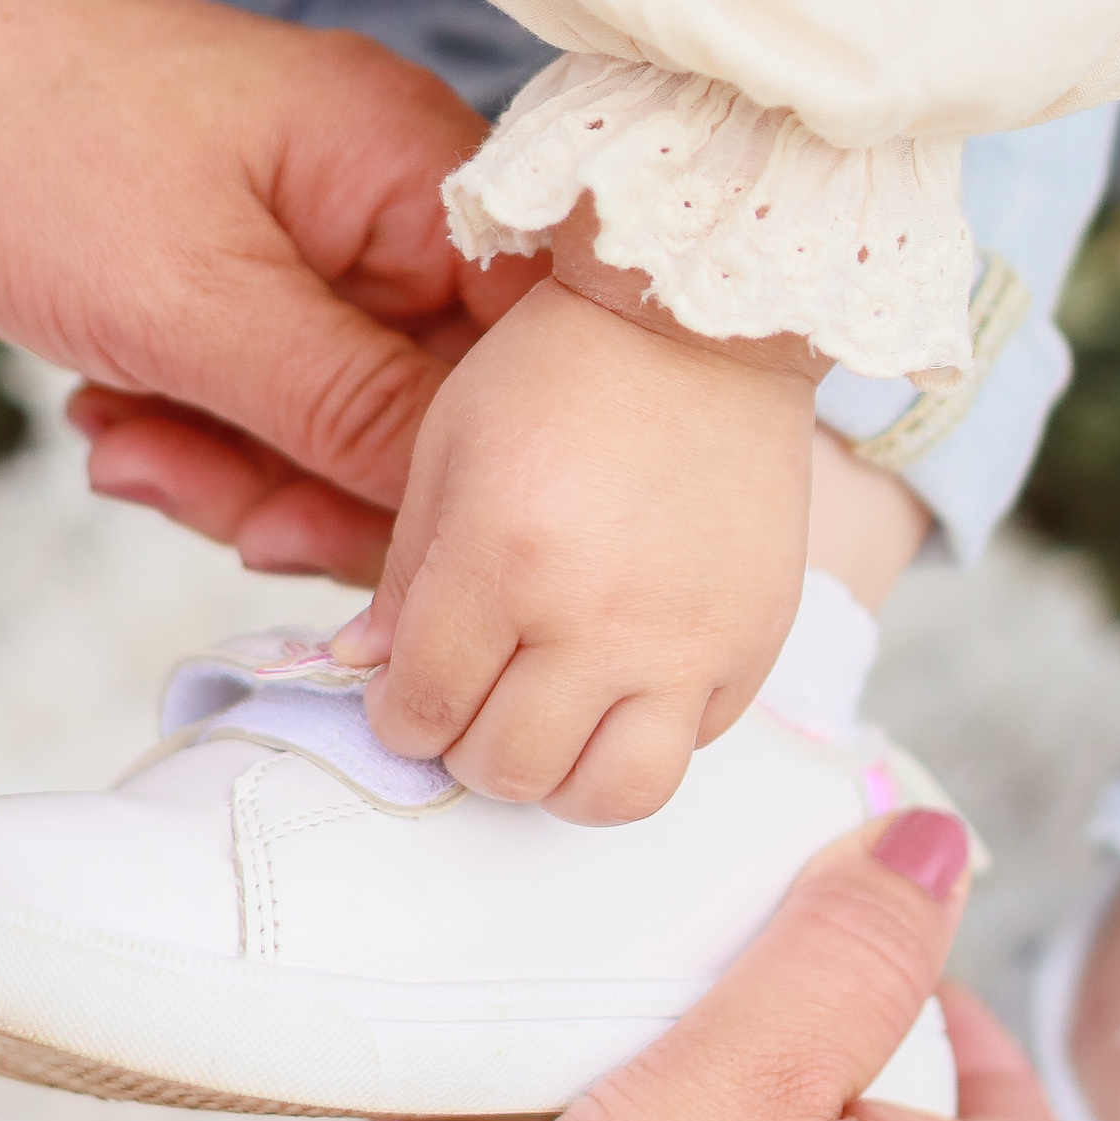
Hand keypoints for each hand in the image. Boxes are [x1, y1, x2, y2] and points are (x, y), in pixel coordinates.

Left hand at [0, 0, 527, 535]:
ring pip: (335, 412)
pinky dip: (192, 429)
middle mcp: (378, 185)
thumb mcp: (194, 309)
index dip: (464, 469)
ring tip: (128, 449)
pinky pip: (259, 389)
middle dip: (319, 480)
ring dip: (236, 464)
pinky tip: (109, 424)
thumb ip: (352, 413)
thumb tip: (479, 512)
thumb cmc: (12, 145)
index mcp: (412, 161)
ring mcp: (299, 223)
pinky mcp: (221, 261)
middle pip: (432, 398)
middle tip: (220, 510)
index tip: (362, 545)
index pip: (524, 352)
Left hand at [325, 267, 812, 822]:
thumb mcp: (447, 448)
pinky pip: (692, 747)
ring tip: (546, 723)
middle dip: (466, 748)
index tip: (402, 692)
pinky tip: (620, 682)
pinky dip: (643, 735)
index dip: (397, 716)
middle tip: (468, 701)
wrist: (701, 324)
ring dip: (559, 776)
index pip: (424, 708)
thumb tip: (365, 665)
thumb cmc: (558, 370)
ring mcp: (687, 643)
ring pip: (610, 796)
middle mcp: (596, 622)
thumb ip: (405, 575)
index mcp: (503, 563)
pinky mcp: (754, 644)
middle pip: (509, 768)